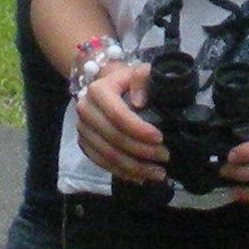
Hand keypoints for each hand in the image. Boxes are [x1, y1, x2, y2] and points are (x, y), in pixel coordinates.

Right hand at [72, 54, 167, 183]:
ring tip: (158, 173)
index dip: (139, 129)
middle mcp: (85, 110)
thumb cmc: (128, 80)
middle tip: (165, 157)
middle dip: (141, 151)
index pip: (118, 114)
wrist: (108, 86)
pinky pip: (102, 163)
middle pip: (113, 138)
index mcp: (98, 91)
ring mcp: (82, 129)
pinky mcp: (84, 144)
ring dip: (134, 167)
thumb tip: (140, 102)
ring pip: (107, 155)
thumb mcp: (139, 71)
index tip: (160, 138)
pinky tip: (140, 177)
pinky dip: (122, 172)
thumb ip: (143, 78)